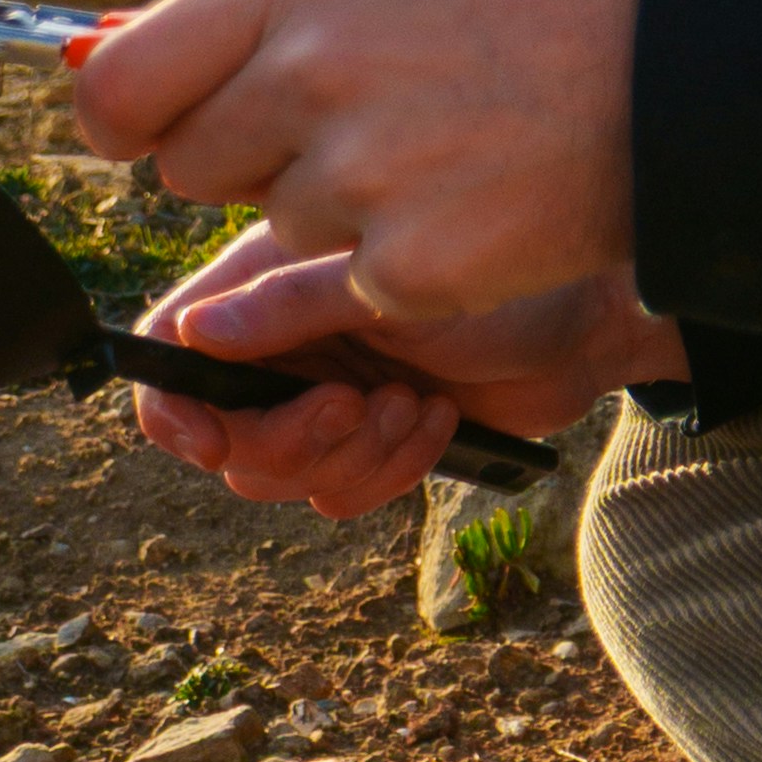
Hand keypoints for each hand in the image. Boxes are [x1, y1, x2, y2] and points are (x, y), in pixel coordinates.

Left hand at [72, 0, 647, 320]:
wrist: (671, 68)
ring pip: (276, 227)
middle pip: (189, 170)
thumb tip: (104, 52)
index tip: (163, 130)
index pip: (117, 90)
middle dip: (250, 161)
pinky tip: (466, 205)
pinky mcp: (407, 265)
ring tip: (435, 149)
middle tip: (354, 126)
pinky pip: (343, 287)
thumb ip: (250, 7)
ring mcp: (357, 174)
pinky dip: (395, 264)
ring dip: (335, 209)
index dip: (132, 123)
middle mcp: (307, 72)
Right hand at [125, 224, 679, 519]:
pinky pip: (343, 495)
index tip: (209, 438)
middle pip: (227, 435)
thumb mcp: (385, 278)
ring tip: (411, 406)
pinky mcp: (374, 441)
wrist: (590, 320)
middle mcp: (284, 344)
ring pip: (284, 478)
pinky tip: (438, 421)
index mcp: (263, 286)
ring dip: (349, 458)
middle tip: (352, 405)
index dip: (172, 403)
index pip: (173, 350)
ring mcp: (328, 395)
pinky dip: (389, 471)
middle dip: (288, 439)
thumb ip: (290, 303)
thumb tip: (198, 336)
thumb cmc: (496, 267)